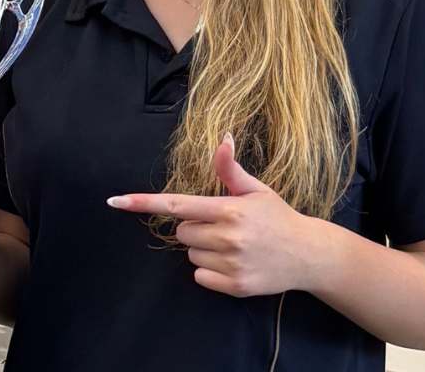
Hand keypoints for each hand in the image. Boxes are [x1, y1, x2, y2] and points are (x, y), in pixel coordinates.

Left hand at [107, 133, 327, 297]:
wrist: (309, 255)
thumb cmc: (278, 217)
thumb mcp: (256, 190)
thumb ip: (230, 169)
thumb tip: (222, 138)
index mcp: (229, 210)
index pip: (177, 204)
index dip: (143, 202)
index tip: (115, 201)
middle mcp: (228, 237)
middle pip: (181, 232)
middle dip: (195, 227)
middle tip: (222, 226)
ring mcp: (232, 263)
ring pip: (190, 254)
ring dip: (204, 249)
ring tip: (233, 245)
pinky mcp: (235, 286)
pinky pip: (200, 275)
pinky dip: (210, 270)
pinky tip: (234, 262)